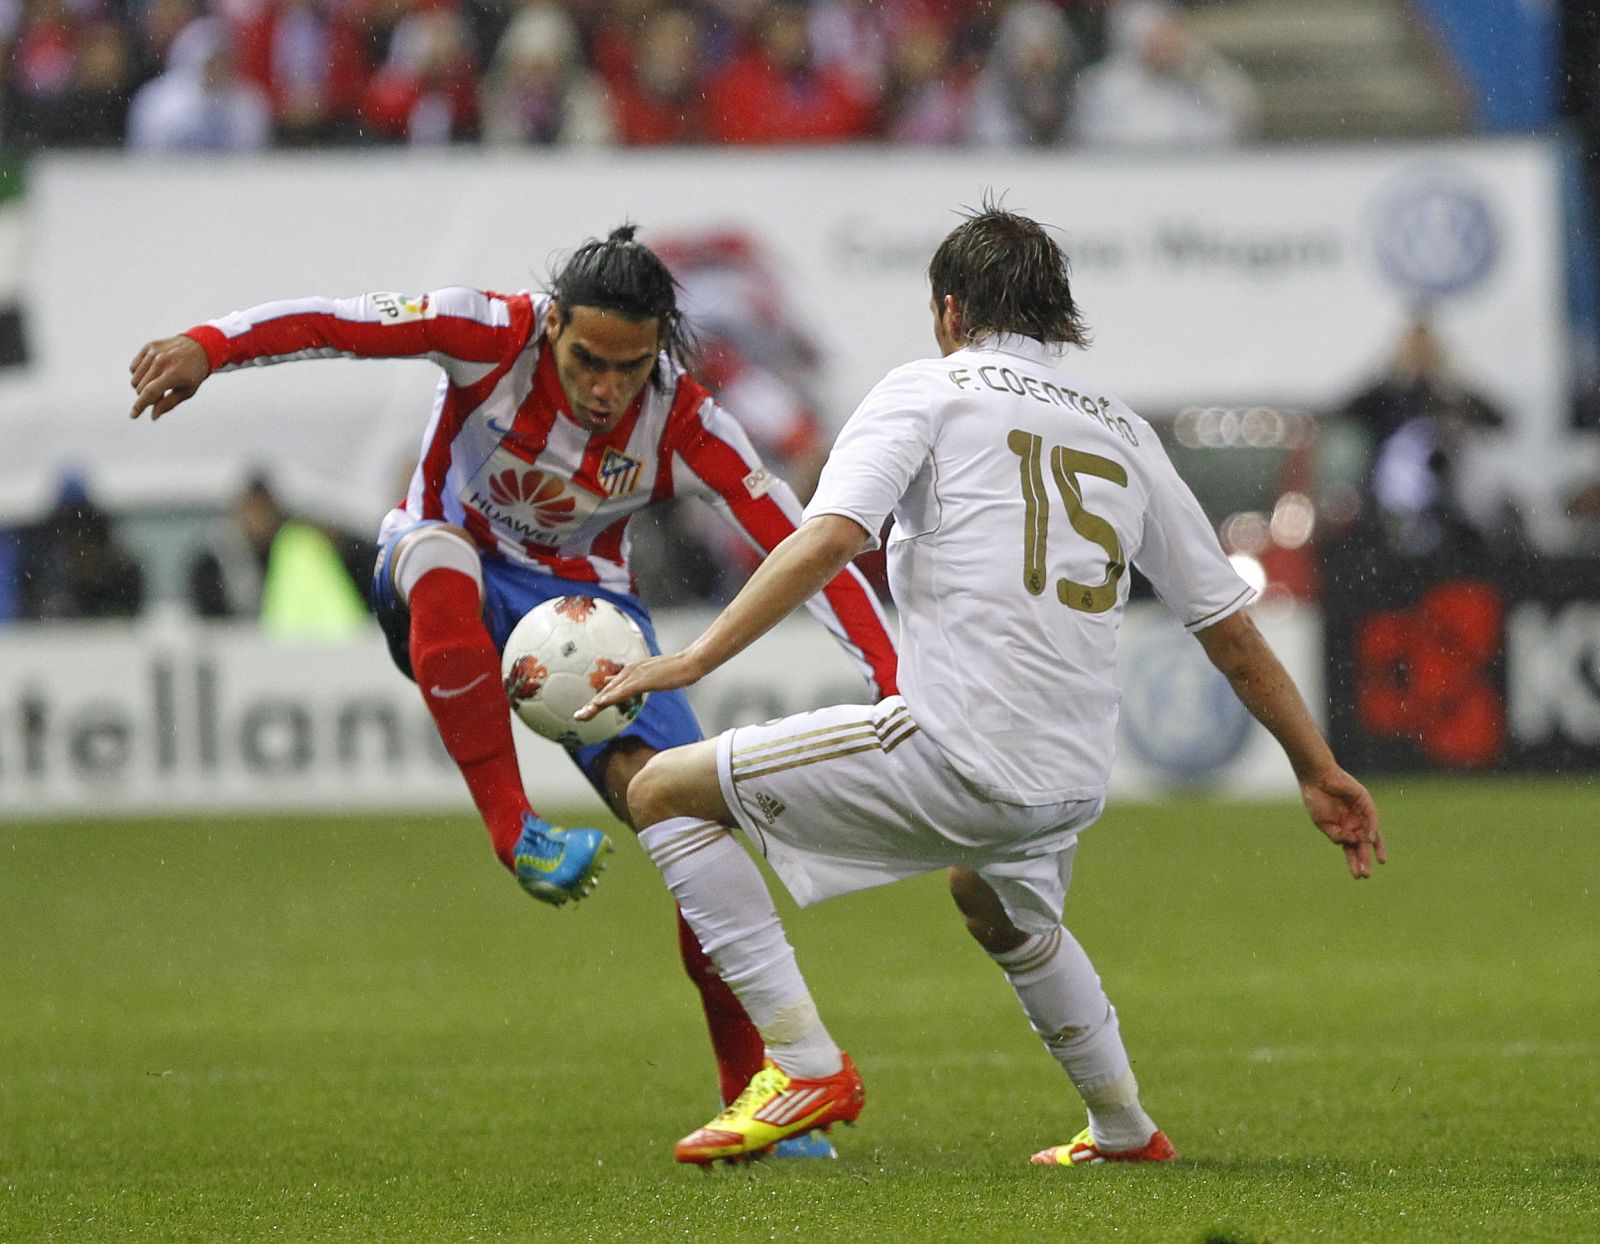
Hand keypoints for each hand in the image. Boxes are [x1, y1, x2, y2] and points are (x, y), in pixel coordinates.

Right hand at [129, 335, 210, 419]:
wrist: (200, 348)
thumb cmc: (194, 374)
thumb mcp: (187, 392)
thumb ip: (168, 404)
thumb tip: (153, 416)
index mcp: (173, 375)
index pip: (149, 393)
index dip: (139, 406)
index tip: (133, 416)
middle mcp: (161, 362)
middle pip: (140, 388)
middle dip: (146, 396)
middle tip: (159, 395)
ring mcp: (153, 352)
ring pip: (134, 378)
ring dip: (142, 385)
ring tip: (157, 383)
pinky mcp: (149, 346)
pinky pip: (133, 367)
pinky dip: (138, 374)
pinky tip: (151, 373)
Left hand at [575, 651, 701, 721]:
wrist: (691, 661)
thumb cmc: (677, 669)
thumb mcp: (655, 675)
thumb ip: (642, 680)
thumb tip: (637, 684)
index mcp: (631, 671)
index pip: (610, 688)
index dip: (598, 700)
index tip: (587, 711)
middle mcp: (629, 671)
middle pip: (606, 691)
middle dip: (591, 706)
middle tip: (578, 717)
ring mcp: (635, 675)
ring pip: (611, 692)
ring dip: (595, 704)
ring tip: (582, 715)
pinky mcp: (643, 680)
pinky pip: (623, 691)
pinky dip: (610, 698)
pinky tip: (600, 704)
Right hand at [1300, 765, 1384, 878]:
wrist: (1316, 778)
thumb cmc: (1315, 799)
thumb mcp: (1322, 823)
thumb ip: (1336, 835)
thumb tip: (1351, 843)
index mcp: (1342, 828)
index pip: (1351, 849)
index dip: (1354, 862)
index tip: (1357, 876)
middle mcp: (1353, 823)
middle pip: (1362, 845)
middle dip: (1364, 860)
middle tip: (1366, 875)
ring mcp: (1360, 813)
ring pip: (1370, 834)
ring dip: (1371, 848)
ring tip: (1375, 862)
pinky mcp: (1365, 802)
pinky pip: (1371, 818)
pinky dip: (1371, 829)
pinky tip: (1368, 840)